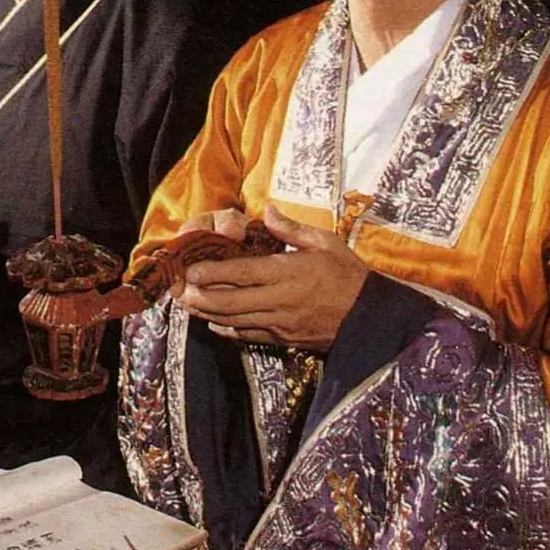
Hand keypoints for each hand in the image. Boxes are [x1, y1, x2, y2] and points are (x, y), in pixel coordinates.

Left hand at [178, 202, 368, 349]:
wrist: (370, 316)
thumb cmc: (347, 274)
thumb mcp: (325, 243)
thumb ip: (291, 229)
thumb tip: (267, 210)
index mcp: (288, 272)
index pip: (241, 273)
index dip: (211, 273)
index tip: (190, 270)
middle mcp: (279, 300)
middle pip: (230, 301)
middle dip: (200, 298)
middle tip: (179, 292)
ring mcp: (280, 323)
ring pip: (235, 321)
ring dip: (208, 314)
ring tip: (187, 306)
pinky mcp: (284, 339)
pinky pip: (249, 336)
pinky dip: (228, 330)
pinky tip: (215, 325)